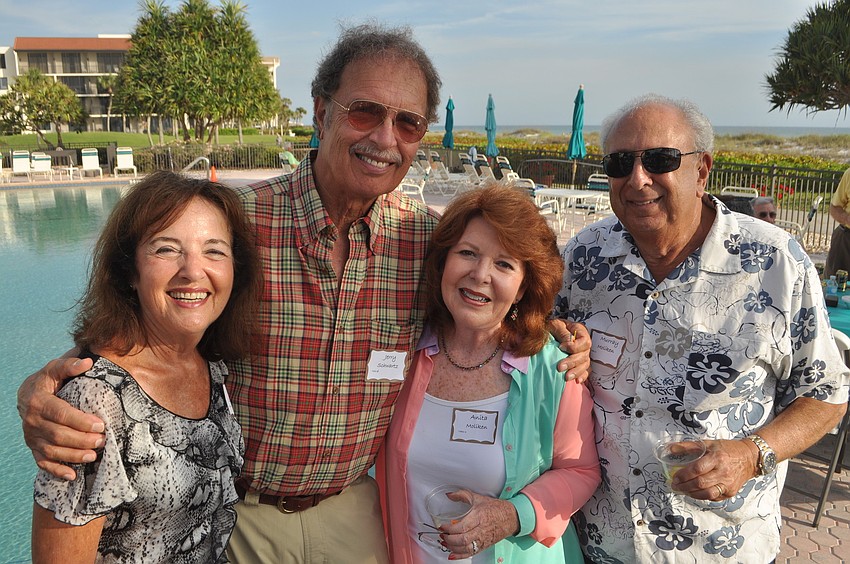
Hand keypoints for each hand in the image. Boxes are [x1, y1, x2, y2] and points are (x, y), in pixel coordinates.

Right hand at [17, 357, 104, 480]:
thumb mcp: (55, 369)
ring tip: (93, 456)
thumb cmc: (48, 381)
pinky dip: (56, 470)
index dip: (80, 421)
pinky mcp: (33, 447)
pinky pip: (42, 462)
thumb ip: (69, 365)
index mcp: (38, 401)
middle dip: (81, 440)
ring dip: (73, 456)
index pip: (60, 414)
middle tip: (102, 440)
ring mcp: (32, 436)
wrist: (27, 395)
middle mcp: (32, 421)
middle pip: (57, 435)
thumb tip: (87, 362)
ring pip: (51, 451)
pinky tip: (72, 475)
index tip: (100, 424)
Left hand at [437, 490, 517, 558]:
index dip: (449, 529)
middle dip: (449, 539)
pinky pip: (471, 553)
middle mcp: (481, 530)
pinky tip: (452, 554)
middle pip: (463, 539)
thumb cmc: (495, 508)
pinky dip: (460, 555)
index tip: (442, 527)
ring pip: (466, 548)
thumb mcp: (478, 498)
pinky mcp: (484, 546)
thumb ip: (462, 495)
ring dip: (453, 548)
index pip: (462, 527)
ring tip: (444, 543)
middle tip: (442, 535)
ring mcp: (483, 539)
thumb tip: (449, 495)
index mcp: (479, 517)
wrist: (510, 517)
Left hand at [548, 319, 590, 382]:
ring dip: (576, 371)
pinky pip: (585, 371)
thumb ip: (562, 333)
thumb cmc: (552, 326)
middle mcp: (584, 343)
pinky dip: (582, 376)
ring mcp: (583, 353)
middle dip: (572, 362)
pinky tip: (577, 381)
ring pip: (585, 364)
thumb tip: (568, 343)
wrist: (549, 331)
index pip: (584, 341)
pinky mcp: (580, 362)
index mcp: (580, 331)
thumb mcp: (555, 325)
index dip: (575, 346)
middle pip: (584, 355)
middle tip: (560, 367)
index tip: (561, 347)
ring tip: (566, 377)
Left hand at [671, 439, 758, 500]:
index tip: (674, 476)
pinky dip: (701, 496)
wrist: (750, 458)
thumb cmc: (727, 449)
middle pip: (700, 483)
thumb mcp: (709, 443)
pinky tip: (694, 492)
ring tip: (682, 490)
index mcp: (717, 458)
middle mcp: (724, 472)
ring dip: (691, 494)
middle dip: (684, 486)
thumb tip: (670, 448)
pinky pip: (714, 497)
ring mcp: (728, 484)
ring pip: (707, 494)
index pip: (697, 469)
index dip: (683, 474)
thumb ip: (688, 446)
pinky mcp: (731, 492)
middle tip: (675, 485)